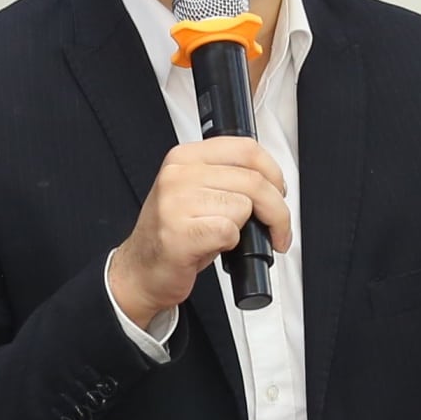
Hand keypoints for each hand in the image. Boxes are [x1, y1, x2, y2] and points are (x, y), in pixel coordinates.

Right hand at [106, 136, 293, 323]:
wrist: (141, 271)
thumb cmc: (173, 235)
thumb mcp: (196, 193)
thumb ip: (227, 178)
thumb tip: (272, 184)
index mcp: (184, 158)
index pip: (245, 148)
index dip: (273, 172)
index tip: (279, 191)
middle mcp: (178, 175)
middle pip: (253, 181)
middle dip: (277, 211)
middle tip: (277, 228)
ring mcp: (176, 203)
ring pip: (243, 207)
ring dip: (247, 229)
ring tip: (228, 238)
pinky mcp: (179, 232)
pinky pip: (229, 232)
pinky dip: (231, 244)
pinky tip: (215, 246)